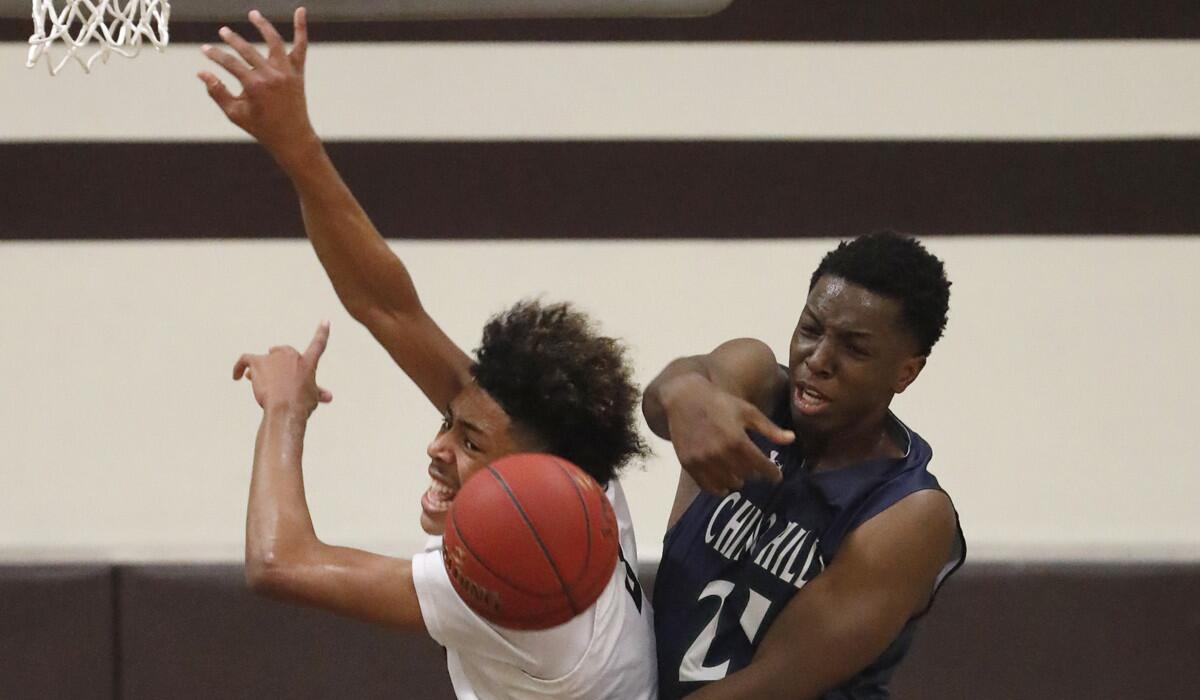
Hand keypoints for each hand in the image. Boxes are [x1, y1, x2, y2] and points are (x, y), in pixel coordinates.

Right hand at [198, 8, 315, 163]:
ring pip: (274, 41)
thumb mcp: (234, 113)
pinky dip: (301, 29)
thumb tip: (201, 72)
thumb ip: (217, 92)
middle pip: (248, 50)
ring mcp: (287, 72)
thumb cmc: (261, 127)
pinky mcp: (298, 73)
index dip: (214, 56)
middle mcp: (272, 75)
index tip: (204, 50)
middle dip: (232, 40)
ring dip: (262, 26)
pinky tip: (300, 10)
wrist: (292, 137)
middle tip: (223, 32)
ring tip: (253, 14)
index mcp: (255, 86)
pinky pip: (301, 46)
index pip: (229, 63)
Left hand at [234, 321, 333, 415]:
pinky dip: (239, 367)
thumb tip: (328, 396)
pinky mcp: (258, 362)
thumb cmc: (300, 404)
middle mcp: (291, 355)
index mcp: (308, 362)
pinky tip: (236, 376)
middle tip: (274, 375)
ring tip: (255, 379)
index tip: (326, 321)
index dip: (323, 331)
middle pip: (281, 351)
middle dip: (277, 363)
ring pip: (263, 359)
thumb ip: (317, 392)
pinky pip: (245, 360)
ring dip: (260, 368)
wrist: (285, 408)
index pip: (318, 343)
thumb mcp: (312, 398)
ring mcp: (274, 357)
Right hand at [662, 375, 792, 494]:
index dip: (772, 473)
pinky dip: (719, 487)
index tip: (776, 476)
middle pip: (746, 476)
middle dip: (753, 473)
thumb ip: (769, 429)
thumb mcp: (747, 411)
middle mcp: (720, 454)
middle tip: (754, 468)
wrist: (684, 398)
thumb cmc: (720, 402)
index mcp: (737, 440)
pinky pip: (708, 487)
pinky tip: (723, 482)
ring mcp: (703, 461)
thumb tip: (792, 439)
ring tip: (738, 473)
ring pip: (728, 484)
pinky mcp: (689, 465)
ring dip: (737, 480)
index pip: (761, 466)